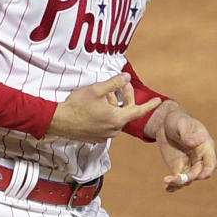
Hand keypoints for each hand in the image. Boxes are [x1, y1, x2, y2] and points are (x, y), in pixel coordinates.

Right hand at [45, 75, 162, 143]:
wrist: (59, 122)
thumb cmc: (76, 105)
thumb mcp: (96, 90)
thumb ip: (114, 84)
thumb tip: (126, 77)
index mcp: (116, 118)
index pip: (138, 111)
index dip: (149, 105)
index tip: (158, 101)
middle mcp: (114, 130)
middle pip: (125, 113)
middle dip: (125, 98)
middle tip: (122, 85)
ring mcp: (105, 136)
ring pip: (116, 119)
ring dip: (114, 106)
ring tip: (104, 95)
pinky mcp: (98, 138)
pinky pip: (107, 125)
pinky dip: (107, 115)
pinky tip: (96, 107)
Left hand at [145, 100, 216, 190]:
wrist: (165, 123)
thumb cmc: (178, 120)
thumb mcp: (181, 124)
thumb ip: (187, 133)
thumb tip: (194, 143)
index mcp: (205, 146)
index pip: (211, 162)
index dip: (208, 170)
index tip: (202, 176)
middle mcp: (199, 158)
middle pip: (198, 173)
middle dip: (189, 177)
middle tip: (176, 179)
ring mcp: (189, 164)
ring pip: (188, 179)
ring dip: (179, 182)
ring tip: (166, 180)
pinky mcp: (178, 168)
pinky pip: (178, 180)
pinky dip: (173, 185)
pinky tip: (167, 188)